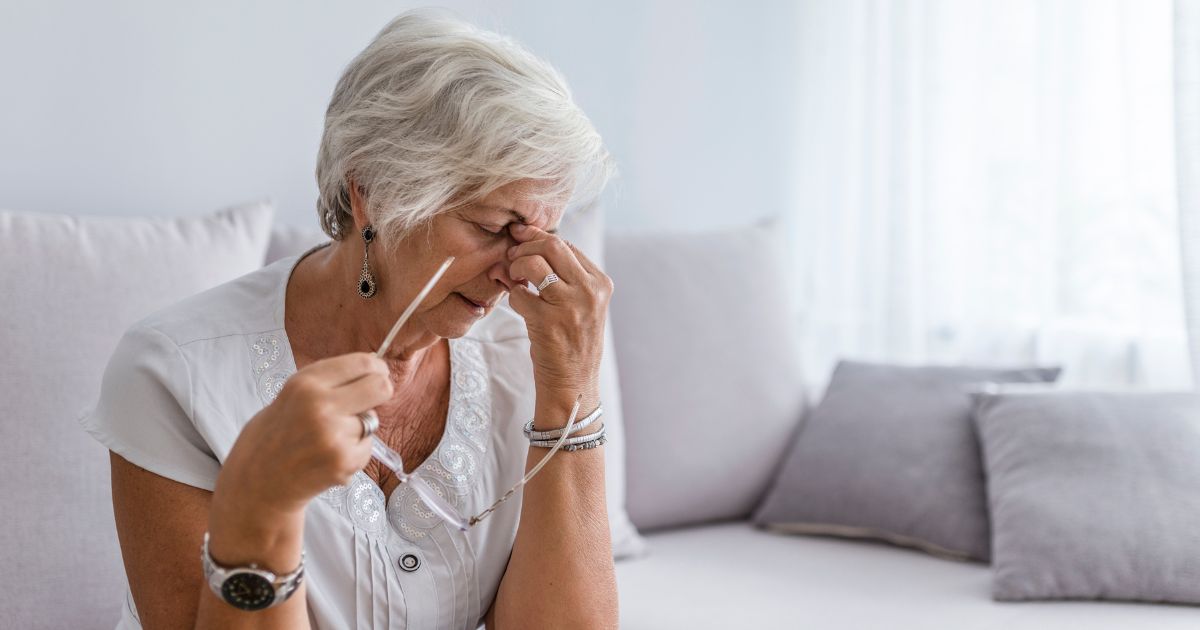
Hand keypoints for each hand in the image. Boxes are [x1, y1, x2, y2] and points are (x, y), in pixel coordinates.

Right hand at [215, 352, 392, 516]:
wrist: (256, 483)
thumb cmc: (276, 435)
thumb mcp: (293, 394)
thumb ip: (329, 381)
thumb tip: (373, 366)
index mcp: (305, 384)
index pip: (362, 363)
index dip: (377, 368)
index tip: (378, 373)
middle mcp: (320, 406)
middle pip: (380, 387)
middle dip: (380, 393)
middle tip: (368, 402)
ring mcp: (333, 435)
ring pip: (372, 421)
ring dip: (358, 429)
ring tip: (327, 440)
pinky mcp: (343, 461)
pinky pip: (367, 447)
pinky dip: (354, 452)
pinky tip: (328, 458)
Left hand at [505, 222, 610, 419]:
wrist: (573, 383)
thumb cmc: (572, 342)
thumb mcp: (582, 305)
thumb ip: (565, 276)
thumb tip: (528, 242)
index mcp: (600, 283)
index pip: (567, 245)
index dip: (539, 238)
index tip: (521, 238)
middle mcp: (589, 291)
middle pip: (552, 245)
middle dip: (525, 246)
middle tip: (512, 256)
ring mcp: (569, 306)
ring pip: (533, 263)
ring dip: (515, 266)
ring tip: (512, 278)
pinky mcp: (547, 322)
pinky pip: (519, 294)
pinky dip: (512, 296)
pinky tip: (519, 306)